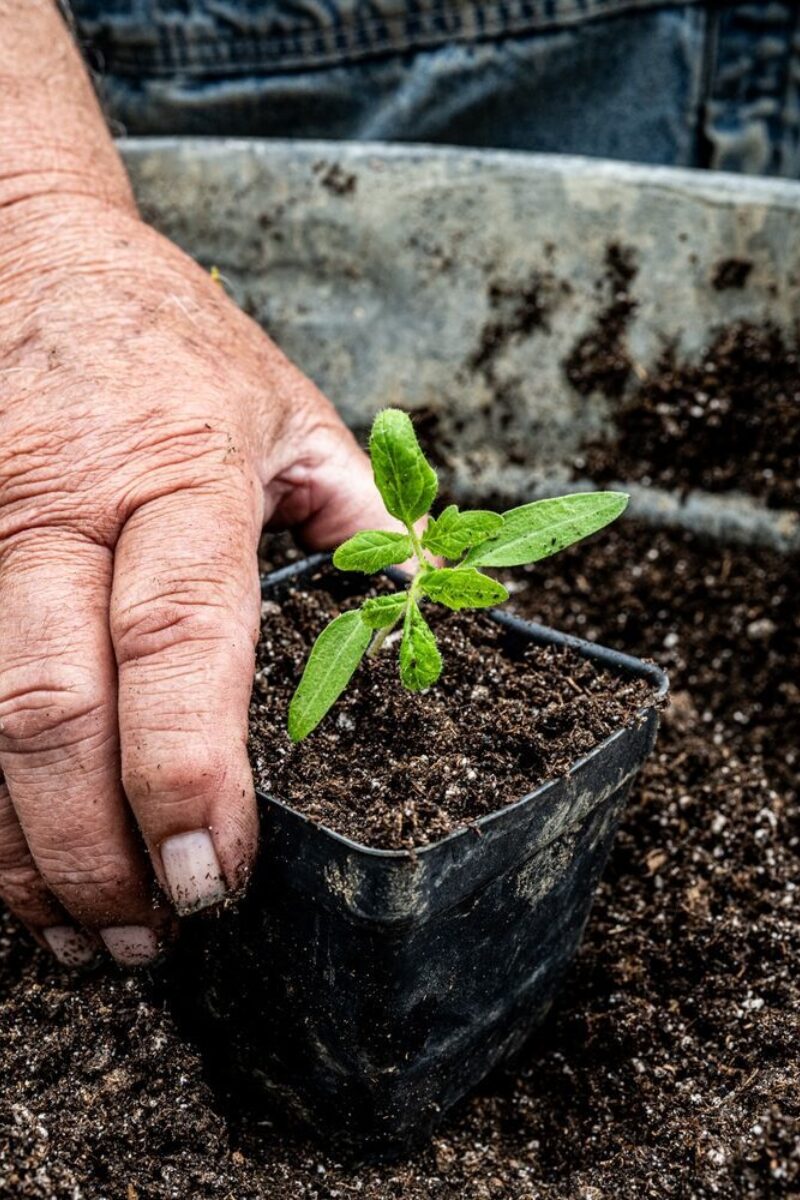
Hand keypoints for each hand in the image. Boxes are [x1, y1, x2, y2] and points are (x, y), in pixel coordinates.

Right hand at [0, 194, 387, 966]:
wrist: (23, 250)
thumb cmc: (165, 335)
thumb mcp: (284, 403)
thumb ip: (356, 510)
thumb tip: (425, 601)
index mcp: (178, 468)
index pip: (181, 638)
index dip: (189, 770)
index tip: (213, 872)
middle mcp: (61, 503)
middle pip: (55, 702)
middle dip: (95, 845)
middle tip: (148, 939)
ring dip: (24, 847)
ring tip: (78, 933)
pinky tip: (12, 861)